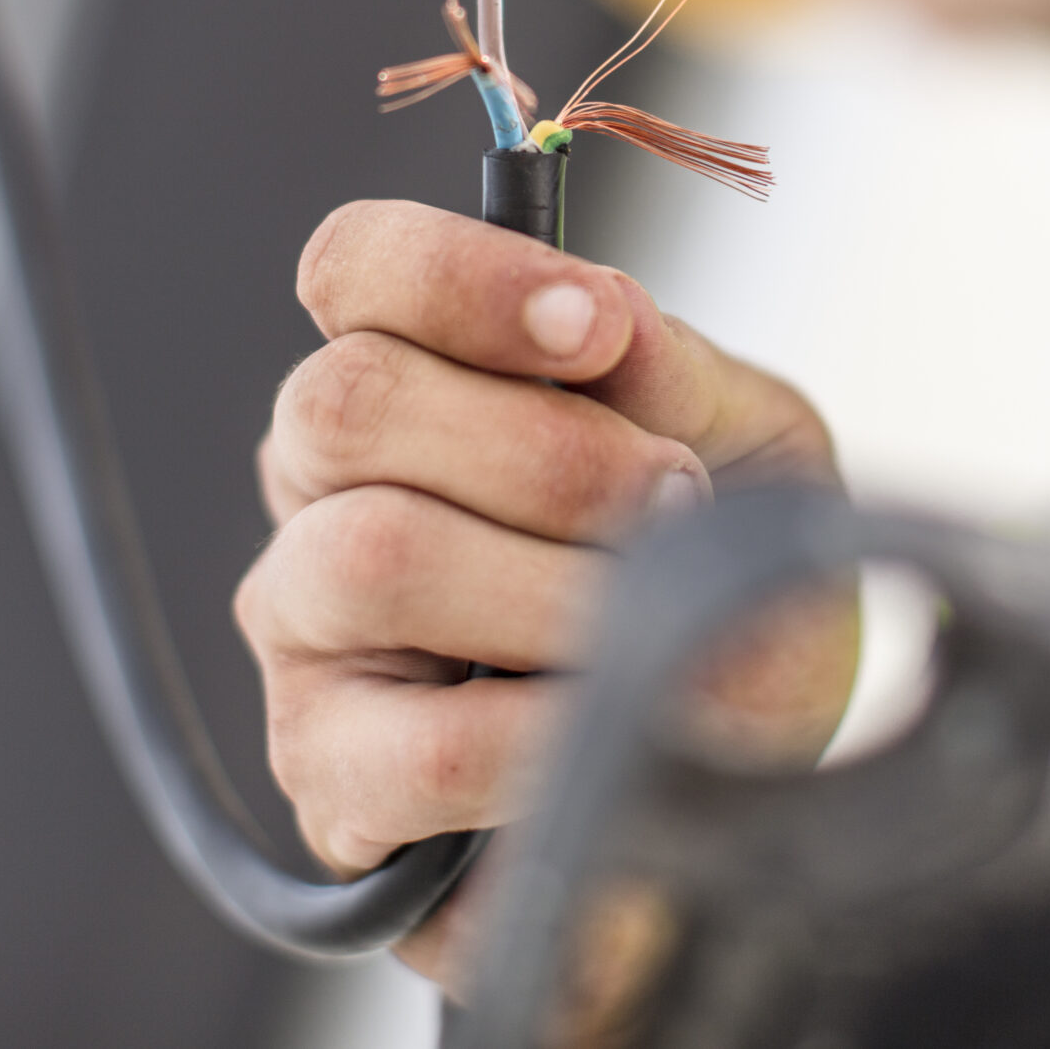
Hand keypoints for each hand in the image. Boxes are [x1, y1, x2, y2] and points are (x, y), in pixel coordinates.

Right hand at [235, 200, 841, 987]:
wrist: (744, 764)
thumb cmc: (713, 575)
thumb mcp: (743, 443)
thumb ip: (666, 371)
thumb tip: (601, 309)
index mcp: (406, 376)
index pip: (353, 268)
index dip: (460, 278)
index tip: (596, 327)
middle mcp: (321, 489)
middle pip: (347, 402)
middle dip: (544, 450)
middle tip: (672, 501)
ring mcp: (305, 633)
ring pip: (372, 560)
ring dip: (554, 588)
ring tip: (647, 623)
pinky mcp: (332, 780)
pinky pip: (429, 745)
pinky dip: (554, 728)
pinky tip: (612, 722)